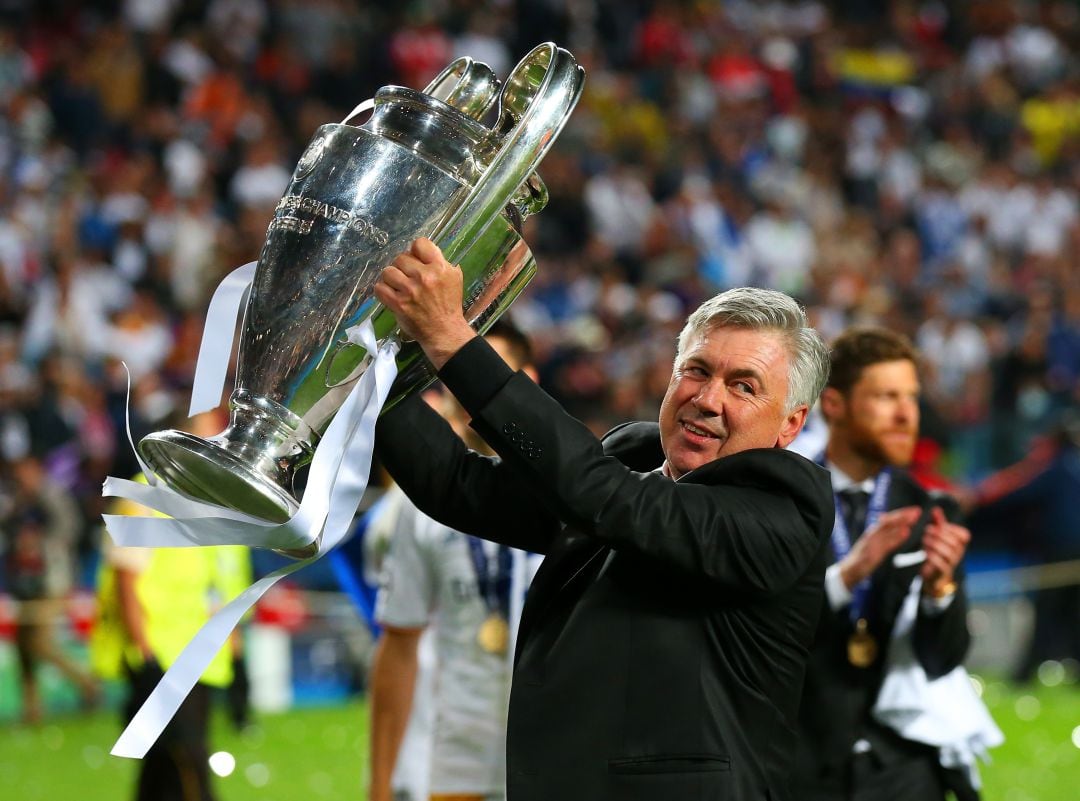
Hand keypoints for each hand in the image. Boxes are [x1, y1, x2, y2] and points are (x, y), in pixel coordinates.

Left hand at [373, 237, 476, 367]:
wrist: (445, 331)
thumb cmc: (449, 304)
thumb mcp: (453, 278)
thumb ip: (439, 263)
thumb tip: (420, 253)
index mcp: (440, 268)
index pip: (420, 244)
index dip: (415, 251)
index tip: (416, 260)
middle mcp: (425, 276)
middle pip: (401, 258)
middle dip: (402, 267)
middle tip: (407, 278)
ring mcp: (410, 290)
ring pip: (388, 271)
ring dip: (391, 278)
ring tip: (397, 286)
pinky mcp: (399, 304)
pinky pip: (379, 288)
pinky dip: (382, 290)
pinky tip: (390, 294)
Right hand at [838, 506, 921, 589]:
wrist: (850, 571)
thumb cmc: (863, 558)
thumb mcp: (874, 545)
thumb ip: (885, 536)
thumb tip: (899, 528)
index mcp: (873, 532)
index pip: (888, 519)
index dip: (901, 514)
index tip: (915, 510)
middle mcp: (872, 534)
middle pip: (888, 521)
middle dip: (903, 515)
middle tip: (917, 511)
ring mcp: (871, 543)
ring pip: (887, 529)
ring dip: (901, 522)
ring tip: (913, 518)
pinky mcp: (872, 553)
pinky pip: (886, 543)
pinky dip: (896, 537)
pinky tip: (906, 532)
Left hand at [920, 506, 969, 595]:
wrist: (934, 573)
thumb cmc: (937, 549)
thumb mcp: (939, 535)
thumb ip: (939, 522)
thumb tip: (936, 508)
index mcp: (961, 543)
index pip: (963, 534)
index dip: (949, 529)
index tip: (937, 526)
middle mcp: (960, 553)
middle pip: (953, 541)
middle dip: (938, 534)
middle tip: (926, 531)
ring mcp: (953, 563)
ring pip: (947, 552)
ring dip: (933, 544)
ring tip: (923, 541)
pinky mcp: (944, 571)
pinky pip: (940, 563)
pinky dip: (931, 556)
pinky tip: (925, 552)